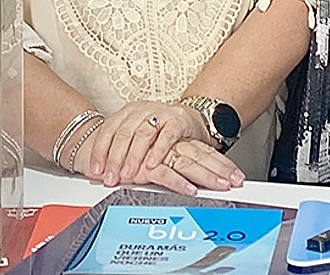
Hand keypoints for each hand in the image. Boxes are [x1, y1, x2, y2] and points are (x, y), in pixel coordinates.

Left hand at [85, 100, 206, 185]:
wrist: (189, 118)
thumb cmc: (159, 131)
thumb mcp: (137, 134)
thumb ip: (121, 147)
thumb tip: (99, 171)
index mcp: (128, 111)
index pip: (109, 130)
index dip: (100, 151)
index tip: (96, 170)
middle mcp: (142, 109)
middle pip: (124, 133)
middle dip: (115, 158)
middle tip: (110, 177)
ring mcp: (160, 113)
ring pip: (143, 134)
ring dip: (133, 157)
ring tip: (127, 175)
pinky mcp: (178, 120)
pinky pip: (166, 136)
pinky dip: (158, 151)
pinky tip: (151, 165)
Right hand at [129, 138, 245, 196]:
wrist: (92, 144)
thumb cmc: (123, 152)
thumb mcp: (151, 155)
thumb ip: (171, 163)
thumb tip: (193, 178)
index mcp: (171, 139)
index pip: (201, 150)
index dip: (220, 162)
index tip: (237, 175)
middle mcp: (165, 142)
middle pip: (198, 155)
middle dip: (219, 169)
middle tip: (236, 182)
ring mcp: (153, 151)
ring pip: (185, 162)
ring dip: (204, 175)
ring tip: (220, 186)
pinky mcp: (140, 163)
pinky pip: (162, 172)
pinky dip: (176, 181)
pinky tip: (189, 190)